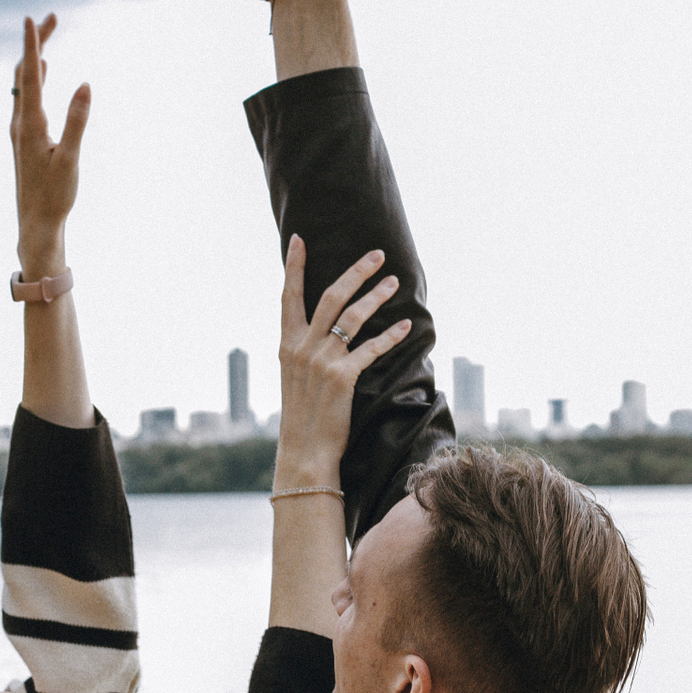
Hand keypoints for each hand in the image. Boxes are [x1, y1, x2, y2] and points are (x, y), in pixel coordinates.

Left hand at [11, 13, 90, 277]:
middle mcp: (20, 123)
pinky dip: (34, 77)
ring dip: (34, 58)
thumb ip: (78, 121)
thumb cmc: (55, 196)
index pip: (30, 75)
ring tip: (46, 34)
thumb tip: (85, 85)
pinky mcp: (24, 138)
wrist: (36, 224)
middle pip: (24, 73)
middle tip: (53, 16)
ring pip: (23, 84)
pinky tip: (41, 72)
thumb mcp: (71, 158)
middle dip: (37, 43)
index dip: (32, 44)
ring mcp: (19, 130)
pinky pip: (25, 98)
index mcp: (30, 124)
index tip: (32, 17)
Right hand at [275, 238, 409, 485]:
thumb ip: (304, 352)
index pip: (289, 296)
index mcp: (287, 346)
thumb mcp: (294, 379)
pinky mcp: (343, 377)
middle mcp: (302, 348)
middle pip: (330, 296)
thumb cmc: (304, 418)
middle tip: (376, 255)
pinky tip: (404, 327)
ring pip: (353, 316)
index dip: (294, 266)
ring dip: (376, 295)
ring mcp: (322, 361)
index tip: (299, 239)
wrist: (304, 453)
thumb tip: (320, 334)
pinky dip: (390, 336)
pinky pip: (371, 348)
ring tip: (393, 282)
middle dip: (355, 272)